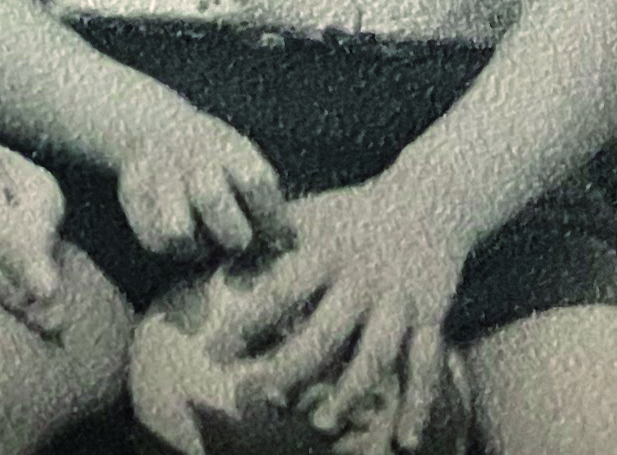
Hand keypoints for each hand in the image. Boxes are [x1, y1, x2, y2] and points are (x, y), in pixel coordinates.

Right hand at [116, 107, 289, 261]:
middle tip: (238, 241)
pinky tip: (185, 240)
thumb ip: (266, 199)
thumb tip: (288, 246)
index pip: (255, 182)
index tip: (281, 239)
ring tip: (205, 243)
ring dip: (197, 247)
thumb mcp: (244, 159)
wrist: (154, 127)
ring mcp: (157, 176)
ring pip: (176, 232)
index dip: (273, 219)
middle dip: (233, 235)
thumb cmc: (217, 158)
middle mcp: (189, 159)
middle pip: (212, 201)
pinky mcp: (131, 196)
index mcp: (227, 147)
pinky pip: (154, 242)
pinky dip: (173, 250)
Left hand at [201, 181, 469, 448]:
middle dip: (291, 368)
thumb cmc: (346, 214)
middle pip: (326, 332)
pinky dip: (419, 406)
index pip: (281, 291)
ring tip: (319, 422)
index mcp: (324, 252)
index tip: (216, 351)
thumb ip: (261, 240)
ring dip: (349, 393)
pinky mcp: (430, 320)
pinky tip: (406, 442)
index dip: (249, 322)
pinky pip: (427, 368)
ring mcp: (399, 303)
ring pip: (375, 355)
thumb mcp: (303, 216)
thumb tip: (205, 257)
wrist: (425, 204)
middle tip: (261, 398)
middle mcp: (362, 280)